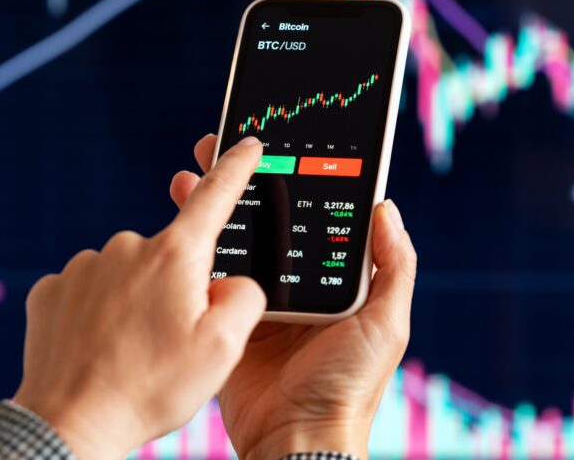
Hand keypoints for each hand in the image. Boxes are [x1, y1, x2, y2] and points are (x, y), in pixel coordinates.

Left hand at [14, 137, 267, 459]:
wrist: (70, 424)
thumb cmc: (150, 389)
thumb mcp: (224, 349)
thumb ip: (246, 297)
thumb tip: (233, 280)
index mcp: (175, 255)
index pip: (214, 195)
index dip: (234, 166)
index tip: (245, 144)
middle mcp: (127, 247)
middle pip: (173, 256)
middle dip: (180, 290)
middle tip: (172, 342)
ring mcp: (84, 266)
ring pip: (130, 276)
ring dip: (138, 304)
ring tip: (134, 354)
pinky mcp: (52, 290)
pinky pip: (92, 291)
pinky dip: (102, 315)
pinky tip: (102, 348)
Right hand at [169, 134, 416, 459]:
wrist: (297, 439)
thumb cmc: (349, 386)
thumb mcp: (387, 323)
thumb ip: (394, 267)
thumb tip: (387, 207)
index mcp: (335, 279)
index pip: (316, 215)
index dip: (296, 179)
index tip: (276, 145)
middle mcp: (299, 284)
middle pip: (271, 221)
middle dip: (247, 184)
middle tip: (221, 144)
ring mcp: (260, 301)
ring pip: (237, 242)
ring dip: (216, 207)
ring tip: (192, 171)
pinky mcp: (229, 320)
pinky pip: (211, 279)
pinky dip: (196, 250)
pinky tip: (179, 220)